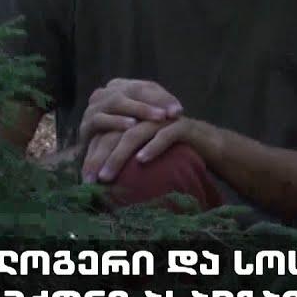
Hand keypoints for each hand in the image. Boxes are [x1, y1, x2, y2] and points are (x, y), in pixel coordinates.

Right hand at [79, 78, 183, 144]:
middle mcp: (105, 93)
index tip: (179, 112)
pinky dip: (116, 122)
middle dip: (152, 104)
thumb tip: (178, 112)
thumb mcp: (144, 121)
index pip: (144, 87)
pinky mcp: (85, 124)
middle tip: (169, 116)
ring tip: (157, 118)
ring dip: (137, 110)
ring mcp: (93, 107)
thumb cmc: (127, 137)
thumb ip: (160, 112)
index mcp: (120, 88)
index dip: (162, 98)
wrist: (96, 156)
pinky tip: (130, 127)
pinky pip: (100, 119)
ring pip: (116, 102)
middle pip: (130, 92)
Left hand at [82, 117, 205, 183]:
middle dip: (101, 157)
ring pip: (135, 135)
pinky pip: (164, 136)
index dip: (95, 155)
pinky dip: (152, 148)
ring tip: (107, 176)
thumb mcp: (147, 150)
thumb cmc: (176, 152)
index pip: (108, 134)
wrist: (211, 145)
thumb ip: (127, 154)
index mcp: (135, 120)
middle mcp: (146, 116)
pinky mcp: (183, 126)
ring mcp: (164, 120)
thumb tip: (101, 174)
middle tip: (91, 179)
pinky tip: (141, 161)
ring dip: (119, 156)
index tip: (85, 178)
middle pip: (116, 133)